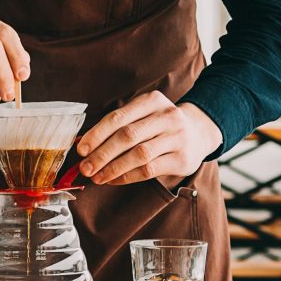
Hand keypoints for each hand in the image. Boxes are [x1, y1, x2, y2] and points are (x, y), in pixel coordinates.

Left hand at [77, 91, 223, 184]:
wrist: (199, 133)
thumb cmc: (160, 125)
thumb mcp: (143, 116)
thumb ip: (116, 126)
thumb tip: (83, 144)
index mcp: (152, 100)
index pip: (119, 117)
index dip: (97, 134)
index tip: (81, 149)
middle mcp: (167, 116)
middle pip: (127, 136)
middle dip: (102, 154)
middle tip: (85, 168)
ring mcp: (177, 137)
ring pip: (139, 154)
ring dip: (113, 168)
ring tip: (97, 177)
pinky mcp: (182, 159)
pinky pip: (149, 170)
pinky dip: (128, 176)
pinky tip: (114, 180)